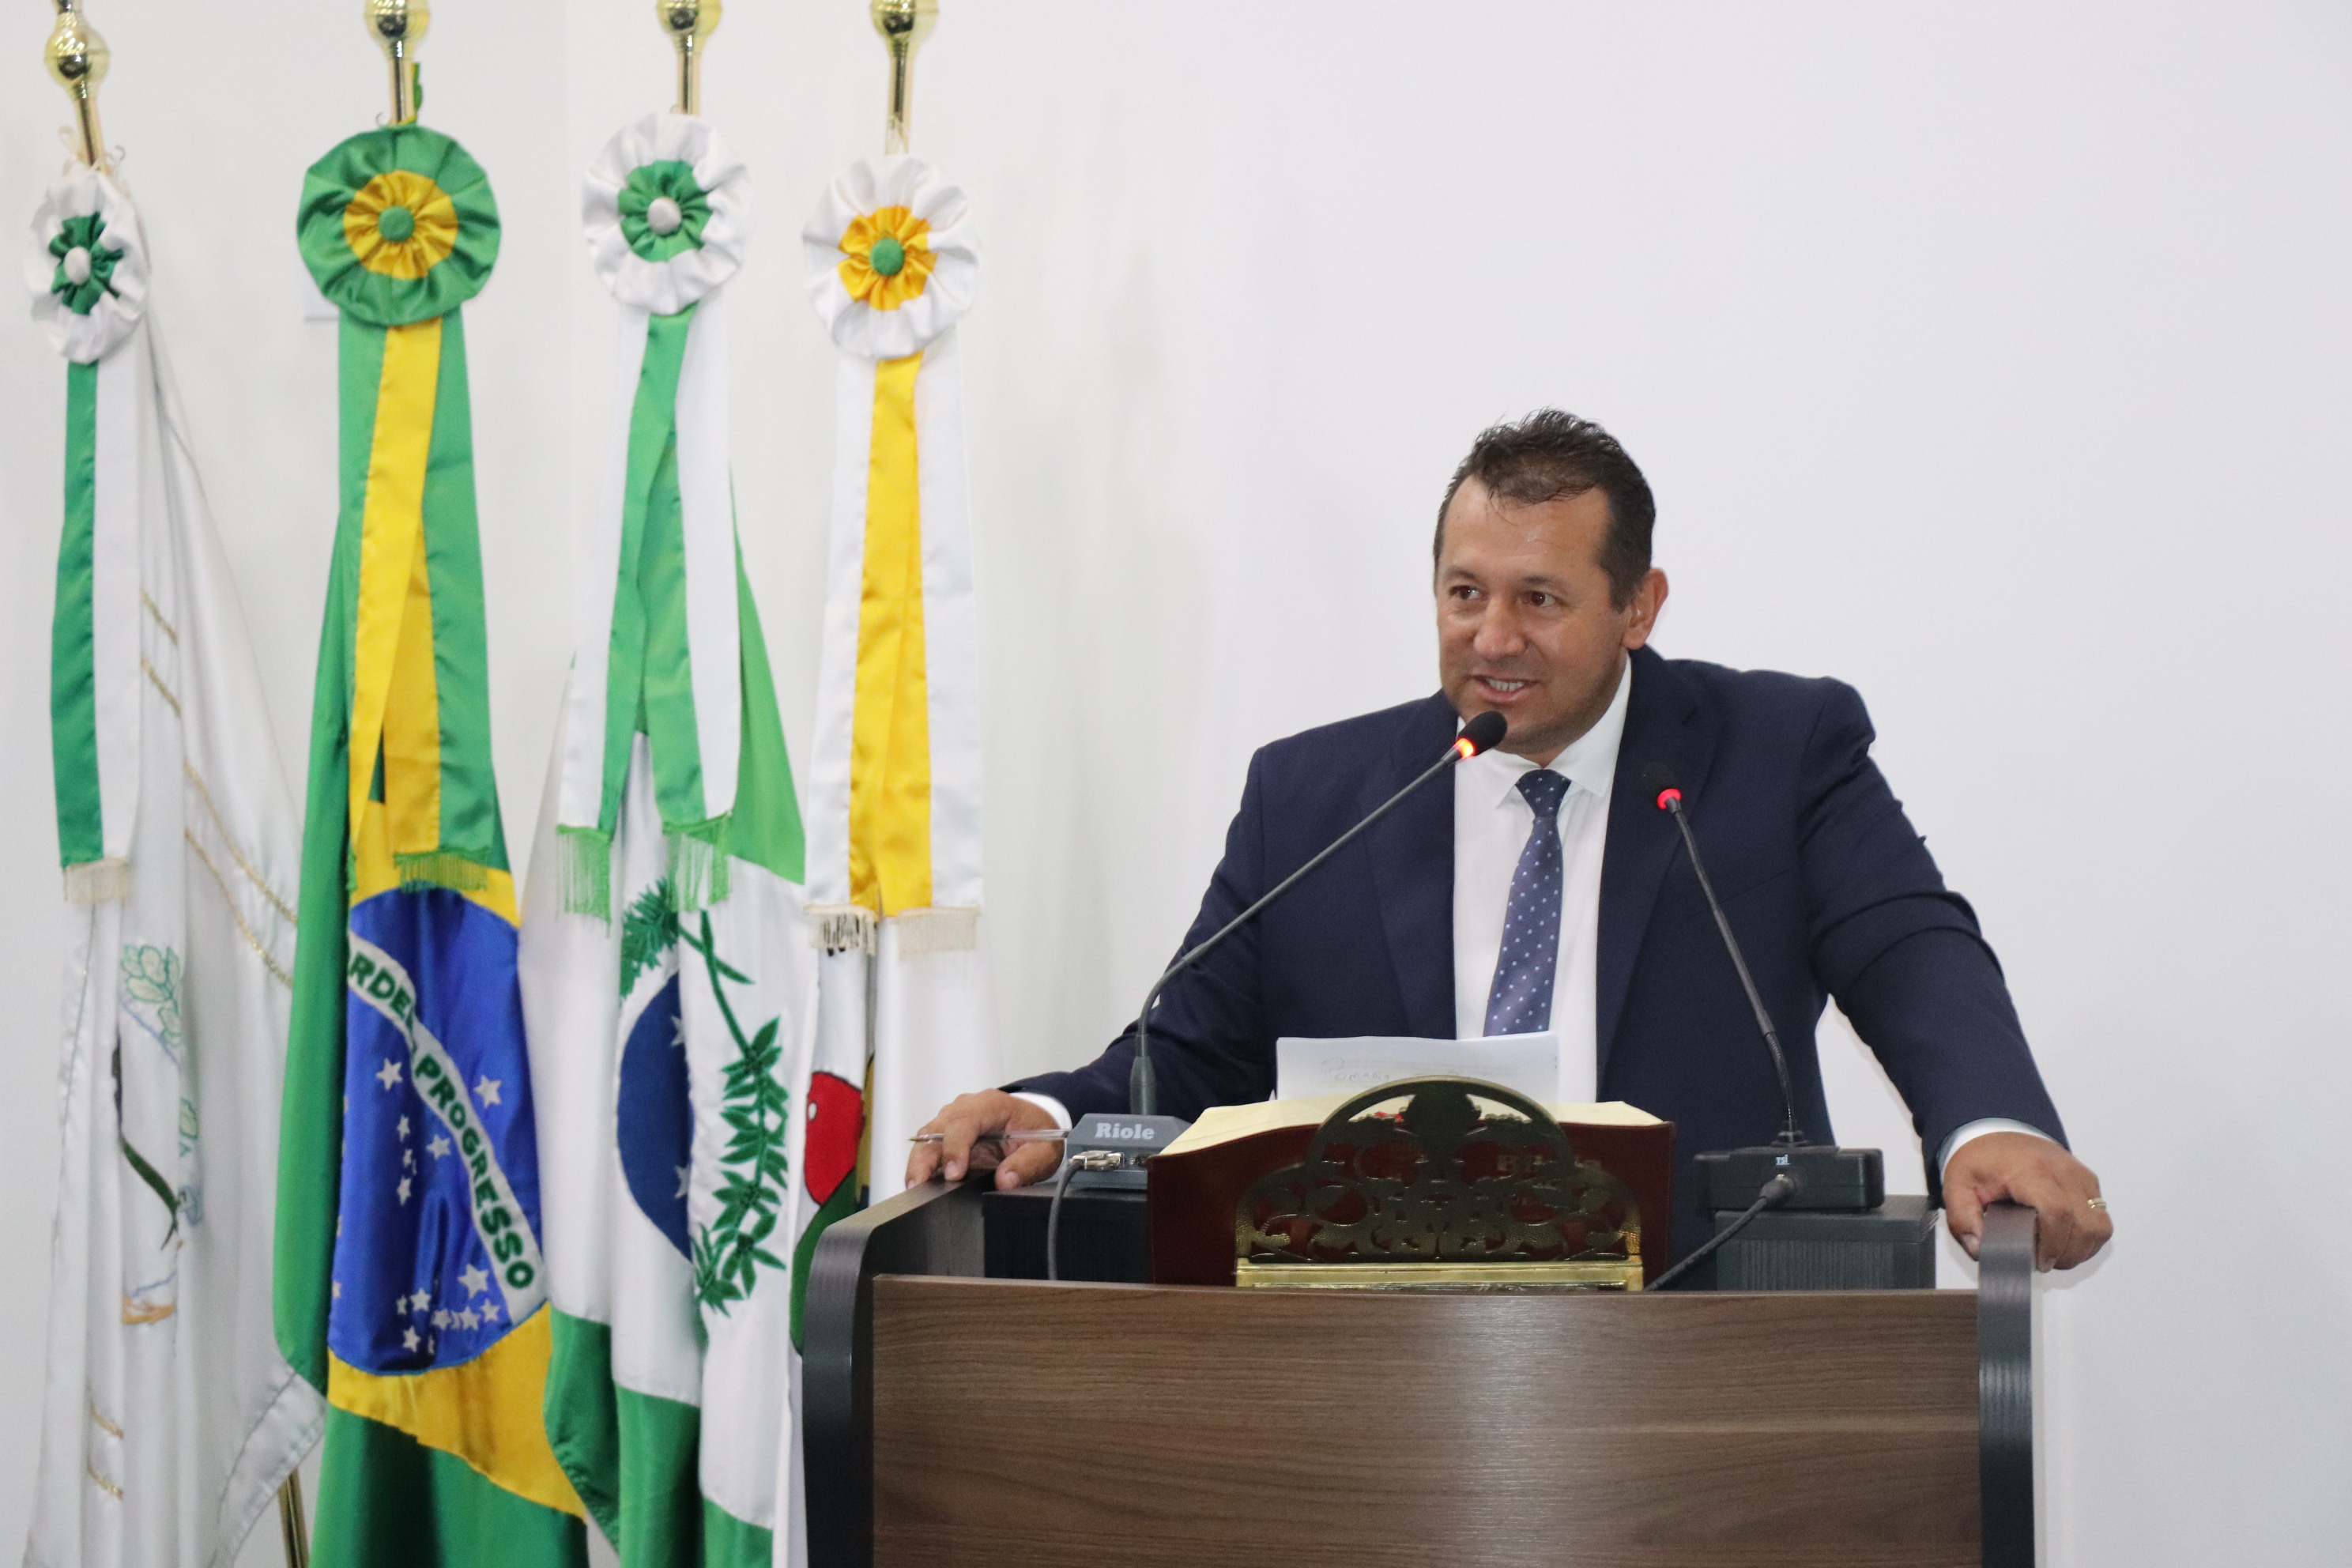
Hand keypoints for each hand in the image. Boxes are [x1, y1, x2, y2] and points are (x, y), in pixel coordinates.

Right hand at [905, 1090, 1064, 1191]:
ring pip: (926, 1138)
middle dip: (925, 1157)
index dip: (955, 1146)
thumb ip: (1028, 1165)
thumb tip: (1005, 1180)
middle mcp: (966, 1107)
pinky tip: (918, 1185)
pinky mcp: (946, 1136)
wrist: (1034, 1122)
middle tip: (919, 1185)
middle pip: (937, 1128)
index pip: (965, 1120)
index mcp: (992, 1105)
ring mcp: (952, 1120)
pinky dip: (921, 1166)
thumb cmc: (1037, 1131)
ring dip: (918, 1163)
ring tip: (914, 1188)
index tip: (954, 1173)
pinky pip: (927, 1148)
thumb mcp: (1045, 1150)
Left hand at [1943, 1131, 2110, 1270]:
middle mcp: (2062, 1170)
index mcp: (2029, 1169)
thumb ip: (1964, 1221)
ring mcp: (2080, 1175)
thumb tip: (1981, 1250)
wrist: (1997, 1134)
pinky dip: (2088, 1238)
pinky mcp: (2088, 1183)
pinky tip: (2065, 1242)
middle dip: (2066, 1253)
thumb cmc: (1981, 1160)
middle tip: (2043, 1261)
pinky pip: (2101, 1219)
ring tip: (2054, 1254)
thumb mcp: (1958, 1187)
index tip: (2039, 1260)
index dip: (2052, 1244)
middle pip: (2085, 1224)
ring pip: (2099, 1225)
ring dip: (2081, 1249)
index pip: (2056, 1210)